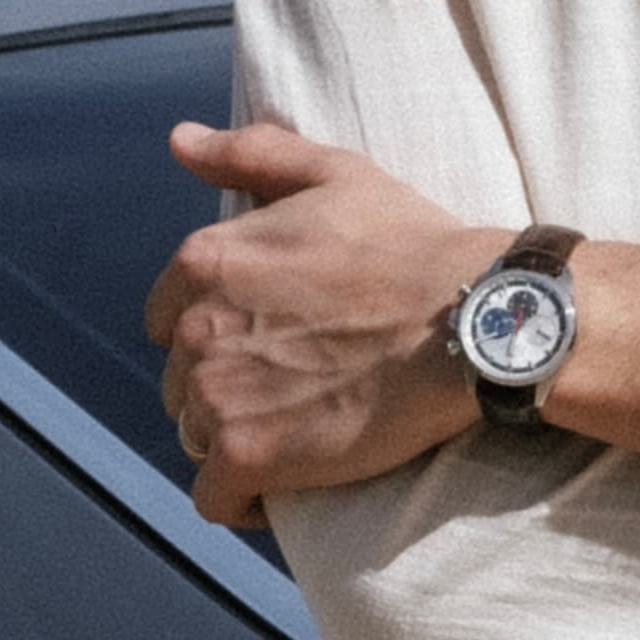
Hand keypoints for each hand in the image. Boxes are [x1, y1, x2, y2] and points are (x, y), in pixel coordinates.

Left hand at [144, 122, 496, 527]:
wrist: (471, 319)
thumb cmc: (411, 244)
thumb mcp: (333, 174)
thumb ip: (249, 154)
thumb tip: (179, 140)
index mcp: (207, 260)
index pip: (167, 315)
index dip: (217, 331)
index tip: (267, 340)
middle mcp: (197, 327)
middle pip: (182, 378)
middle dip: (226, 385)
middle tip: (294, 386)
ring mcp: (217, 394)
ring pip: (195, 434)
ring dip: (235, 438)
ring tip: (298, 431)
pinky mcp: (246, 454)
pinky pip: (214, 497)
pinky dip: (239, 499)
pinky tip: (279, 488)